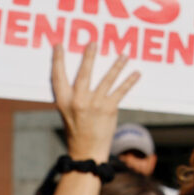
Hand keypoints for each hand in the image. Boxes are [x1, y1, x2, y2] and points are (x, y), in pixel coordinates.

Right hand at [51, 43, 139, 161]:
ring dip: (116, 66)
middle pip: (83, 73)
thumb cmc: (77, 130)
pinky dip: (129, 82)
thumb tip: (80, 75)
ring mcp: (94, 104)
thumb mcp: (67, 111)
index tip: (60, 45)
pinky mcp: (109, 109)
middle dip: (89, 57)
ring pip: (107, 80)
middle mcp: (77, 101)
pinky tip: (136, 73)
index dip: (58, 60)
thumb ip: (71, 95)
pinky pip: (120, 91)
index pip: (57, 76)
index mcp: (63, 100)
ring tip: (124, 55)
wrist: (87, 151)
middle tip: (94, 43)